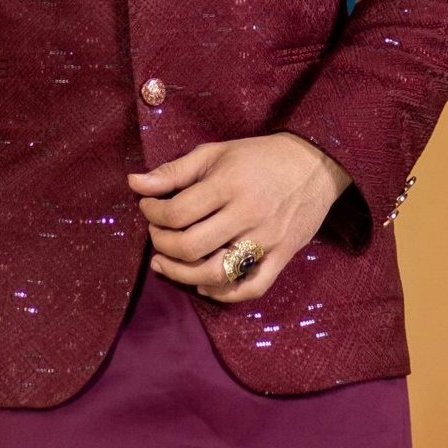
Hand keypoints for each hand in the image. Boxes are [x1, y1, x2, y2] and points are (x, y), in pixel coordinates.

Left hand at [126, 134, 351, 301]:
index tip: (147, 208)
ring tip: (166, 263)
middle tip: (156, 233)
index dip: (152, 214)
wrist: (313, 164)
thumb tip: (133, 184)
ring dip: (182, 275)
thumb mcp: (214, 153)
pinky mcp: (282, 257)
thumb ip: (173, 171)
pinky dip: (222, 293)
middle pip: (191, 246)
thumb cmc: (257, 156)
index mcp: (228, 184)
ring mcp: (267, 240)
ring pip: (216, 273)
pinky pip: (250, 288)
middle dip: (162, 243)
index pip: (177, 212)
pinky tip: (202, 284)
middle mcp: (247, 214)